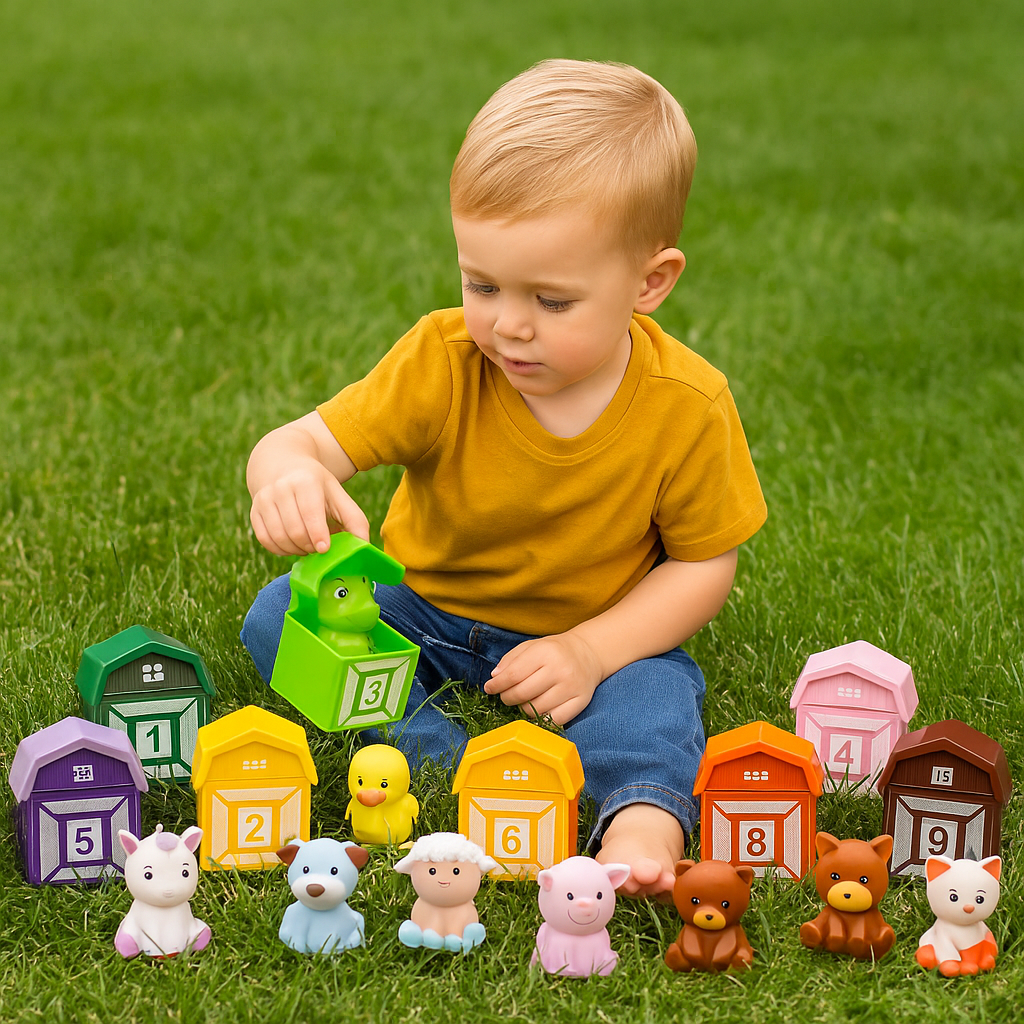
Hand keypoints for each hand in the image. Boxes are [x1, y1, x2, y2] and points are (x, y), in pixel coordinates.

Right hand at [250, 461, 368, 555]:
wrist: (282, 463)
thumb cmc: (316, 484)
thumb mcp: (338, 495)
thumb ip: (355, 519)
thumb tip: (364, 546)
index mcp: (306, 481)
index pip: (310, 513)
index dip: (318, 535)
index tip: (324, 549)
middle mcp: (281, 488)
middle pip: (295, 530)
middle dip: (309, 546)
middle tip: (319, 548)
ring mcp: (264, 499)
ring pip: (279, 537)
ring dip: (295, 549)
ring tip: (307, 547)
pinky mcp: (254, 511)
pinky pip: (265, 539)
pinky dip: (280, 549)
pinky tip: (292, 546)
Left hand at [484, 632, 603, 724]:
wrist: (588, 654)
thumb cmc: (554, 651)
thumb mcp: (531, 646)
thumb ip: (510, 660)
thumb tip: (494, 678)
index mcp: (545, 652)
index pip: (513, 675)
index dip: (497, 685)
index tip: (489, 689)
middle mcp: (560, 670)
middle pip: (523, 694)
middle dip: (507, 698)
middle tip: (505, 696)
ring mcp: (572, 688)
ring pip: (536, 710)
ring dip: (523, 709)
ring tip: (523, 700)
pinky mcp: (581, 702)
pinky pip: (554, 720)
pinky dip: (541, 719)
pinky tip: (537, 710)